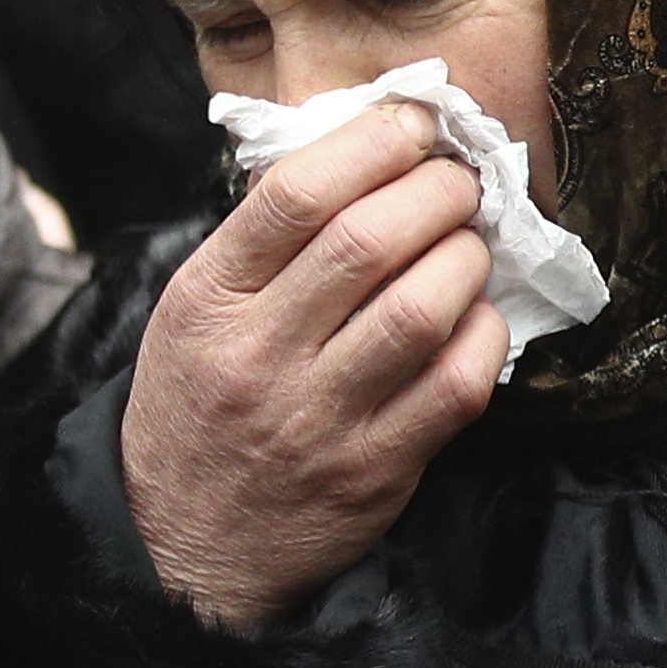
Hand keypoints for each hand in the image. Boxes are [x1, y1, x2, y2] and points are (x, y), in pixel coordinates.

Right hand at [116, 103, 500, 630]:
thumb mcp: (193, 313)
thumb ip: (262, 246)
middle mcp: (257, 355)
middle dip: (436, 192)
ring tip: (470, 244)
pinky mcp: (372, 473)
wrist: (182, 543)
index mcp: (206, 300)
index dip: (372, 143)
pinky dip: (484, 336)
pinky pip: (455, 387)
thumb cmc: (197, 406)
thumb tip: (364, 158)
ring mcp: (317, 418)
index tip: (412, 124)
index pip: (294, 195)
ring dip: (467, 258)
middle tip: (458, 182)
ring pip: (421, 308)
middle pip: (368, 241)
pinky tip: (477, 317)